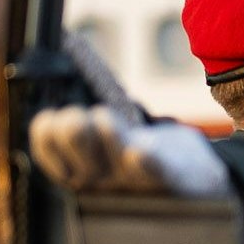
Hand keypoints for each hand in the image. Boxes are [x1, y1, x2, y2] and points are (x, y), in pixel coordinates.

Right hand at [28, 108, 228, 198]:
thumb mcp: (108, 134)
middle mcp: (108, 185)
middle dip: (72, 138)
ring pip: (116, 164)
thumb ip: (84, 113)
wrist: (197, 176)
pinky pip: (157, 172)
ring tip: (103, 117)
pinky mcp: (173, 178)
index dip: (46, 141)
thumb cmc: (142, 150)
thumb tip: (63, 58)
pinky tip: (139, 149)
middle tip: (74, 116)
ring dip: (107, 138)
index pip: (53, 163)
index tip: (49, 117)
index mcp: (84, 174)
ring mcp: (141, 185)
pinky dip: (146, 162)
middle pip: (80, 168)